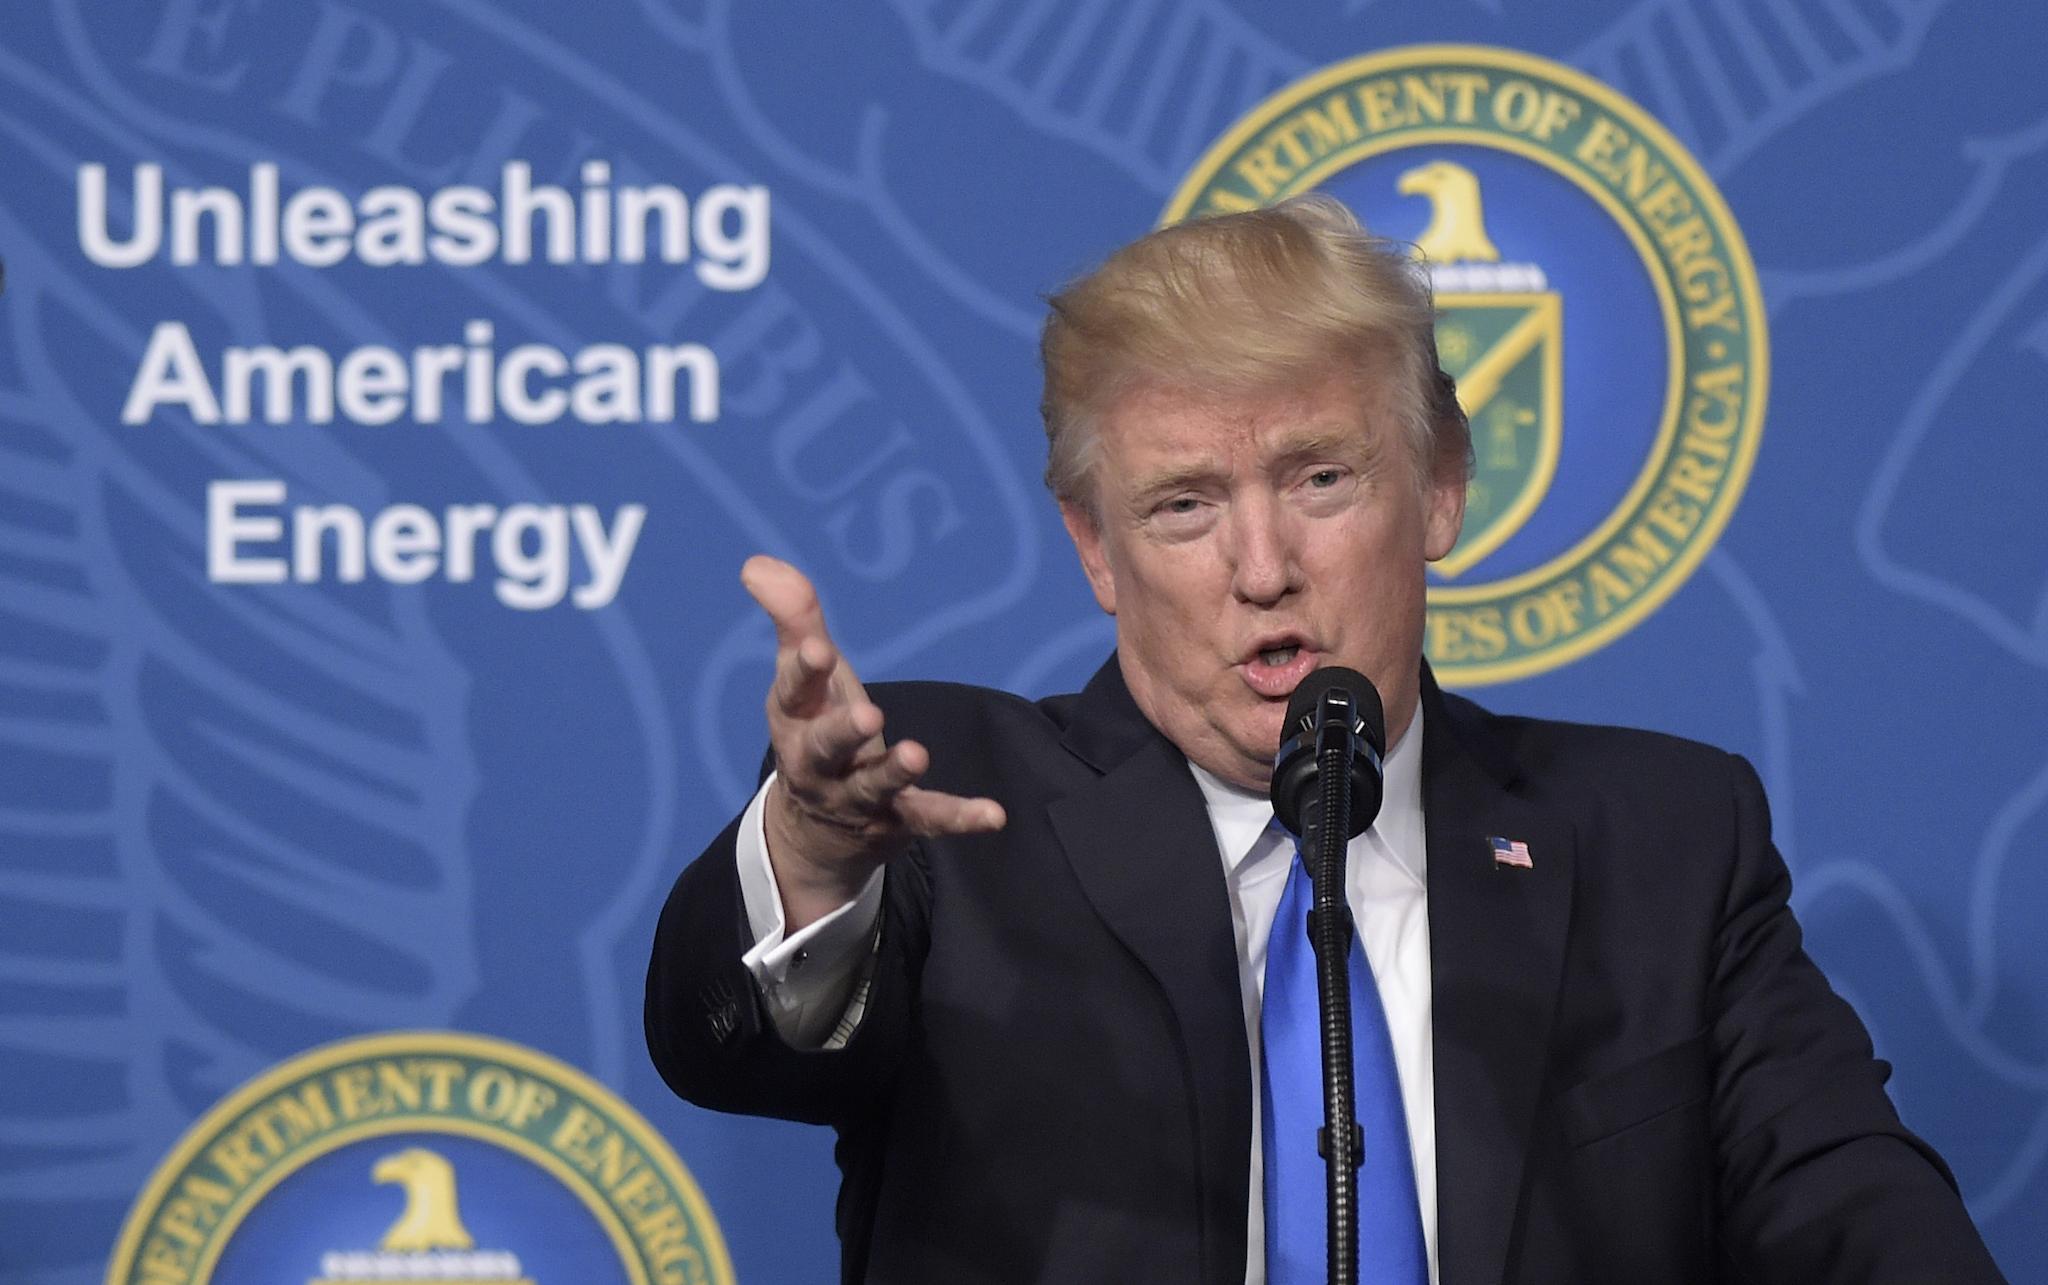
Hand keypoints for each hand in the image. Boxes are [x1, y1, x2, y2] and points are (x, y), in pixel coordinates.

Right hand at [742, 556, 1006, 929]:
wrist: (818, 826)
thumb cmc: (816, 725)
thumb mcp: (806, 674)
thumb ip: (794, 617)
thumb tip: (757, 563)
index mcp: (796, 719)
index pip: (794, 693)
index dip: (804, 671)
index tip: (817, 648)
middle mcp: (819, 762)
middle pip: (826, 747)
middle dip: (842, 731)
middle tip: (868, 714)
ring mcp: (858, 795)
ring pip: (873, 786)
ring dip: (894, 771)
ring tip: (917, 754)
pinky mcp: (898, 819)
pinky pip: (929, 818)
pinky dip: (960, 818)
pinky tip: (994, 815)